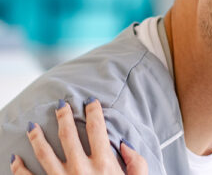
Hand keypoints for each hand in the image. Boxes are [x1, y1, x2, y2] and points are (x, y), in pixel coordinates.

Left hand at [10, 99, 147, 174]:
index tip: (90, 102)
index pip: (97, 128)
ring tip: (32, 125)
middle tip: (60, 105)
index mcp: (103, 165)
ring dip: (36, 137)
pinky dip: (19, 169)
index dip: (93, 111)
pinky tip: (14, 159)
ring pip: (44, 153)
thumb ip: (137, 163)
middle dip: (63, 116)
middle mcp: (81, 170)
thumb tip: (125, 144)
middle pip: (68, 135)